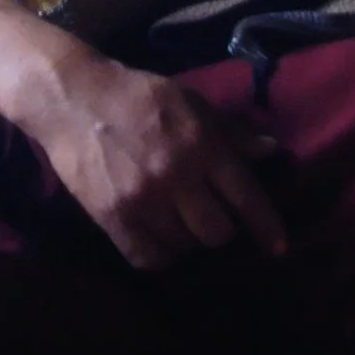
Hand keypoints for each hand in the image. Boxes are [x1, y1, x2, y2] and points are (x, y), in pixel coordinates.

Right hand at [29, 56, 287, 270]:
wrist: (76, 99)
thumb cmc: (140, 97)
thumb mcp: (191, 103)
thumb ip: (231, 132)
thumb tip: (272, 152)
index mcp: (201, 145)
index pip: (245, 196)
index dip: (265, 226)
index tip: (278, 248)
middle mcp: (176, 176)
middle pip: (216, 232)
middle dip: (220, 229)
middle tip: (210, 217)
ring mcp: (143, 199)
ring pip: (184, 247)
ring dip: (188, 239)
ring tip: (181, 223)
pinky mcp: (112, 216)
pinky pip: (148, 258)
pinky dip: (160, 254)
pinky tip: (159, 239)